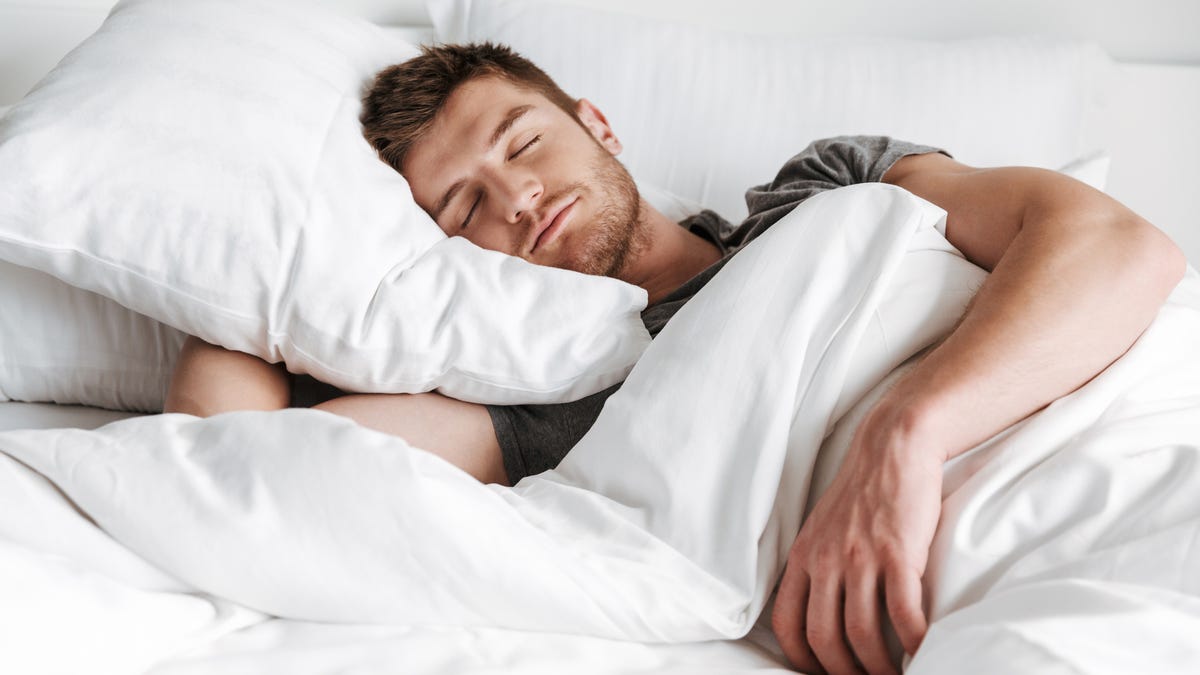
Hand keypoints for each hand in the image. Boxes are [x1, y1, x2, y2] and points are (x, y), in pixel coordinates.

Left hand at [772, 404, 943, 673]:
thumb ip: (816, 564)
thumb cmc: (862, 490)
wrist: (893, 446)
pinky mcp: (897, 552)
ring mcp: (860, 557)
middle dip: (842, 672)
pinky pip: (903, 612)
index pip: (787, 623)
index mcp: (803, 556)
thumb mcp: (821, 526)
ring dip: (879, 667)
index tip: (821, 673)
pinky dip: (913, 642)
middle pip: (823, 637)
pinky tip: (923, 651)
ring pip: (862, 633)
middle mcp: (826, 559)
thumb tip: (818, 609)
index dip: (801, 659)